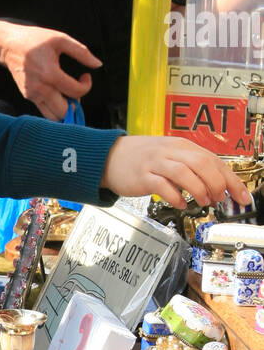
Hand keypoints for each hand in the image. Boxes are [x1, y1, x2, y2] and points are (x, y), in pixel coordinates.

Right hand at [0, 24, 99, 120]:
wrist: (9, 45)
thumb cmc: (34, 40)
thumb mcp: (60, 39)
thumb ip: (82, 52)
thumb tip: (98, 64)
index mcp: (50, 74)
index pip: (76, 92)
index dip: (87, 85)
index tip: (85, 75)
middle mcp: (40, 88)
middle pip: (65, 111)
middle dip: (76, 104)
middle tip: (76, 89)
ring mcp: (32, 94)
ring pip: (54, 117)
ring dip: (65, 110)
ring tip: (67, 94)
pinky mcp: (28, 96)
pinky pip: (45, 111)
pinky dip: (55, 108)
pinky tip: (58, 93)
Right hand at [100, 137, 253, 209]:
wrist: (108, 157)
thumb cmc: (142, 160)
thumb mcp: (170, 157)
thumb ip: (192, 168)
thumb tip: (217, 187)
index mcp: (182, 146)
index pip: (214, 160)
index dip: (231, 180)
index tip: (242, 196)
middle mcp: (170, 151)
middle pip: (202, 163)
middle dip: (216, 183)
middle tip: (218, 198)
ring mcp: (155, 163)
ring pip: (184, 172)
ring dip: (199, 189)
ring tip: (203, 202)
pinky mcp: (142, 176)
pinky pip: (162, 185)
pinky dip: (175, 196)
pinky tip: (180, 203)